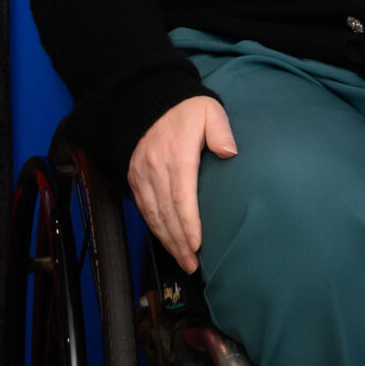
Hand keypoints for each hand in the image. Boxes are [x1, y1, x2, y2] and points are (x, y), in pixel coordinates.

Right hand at [126, 94, 236, 272]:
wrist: (148, 101)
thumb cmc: (186, 108)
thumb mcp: (209, 110)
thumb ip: (221, 131)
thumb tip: (230, 152)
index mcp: (177, 154)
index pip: (181, 196)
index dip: (189, 223)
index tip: (197, 244)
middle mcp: (155, 168)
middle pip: (166, 213)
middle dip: (179, 242)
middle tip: (193, 264)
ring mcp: (142, 174)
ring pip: (153, 214)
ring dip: (167, 240)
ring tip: (183, 260)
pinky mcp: (134, 177)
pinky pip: (143, 208)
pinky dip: (154, 227)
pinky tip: (166, 240)